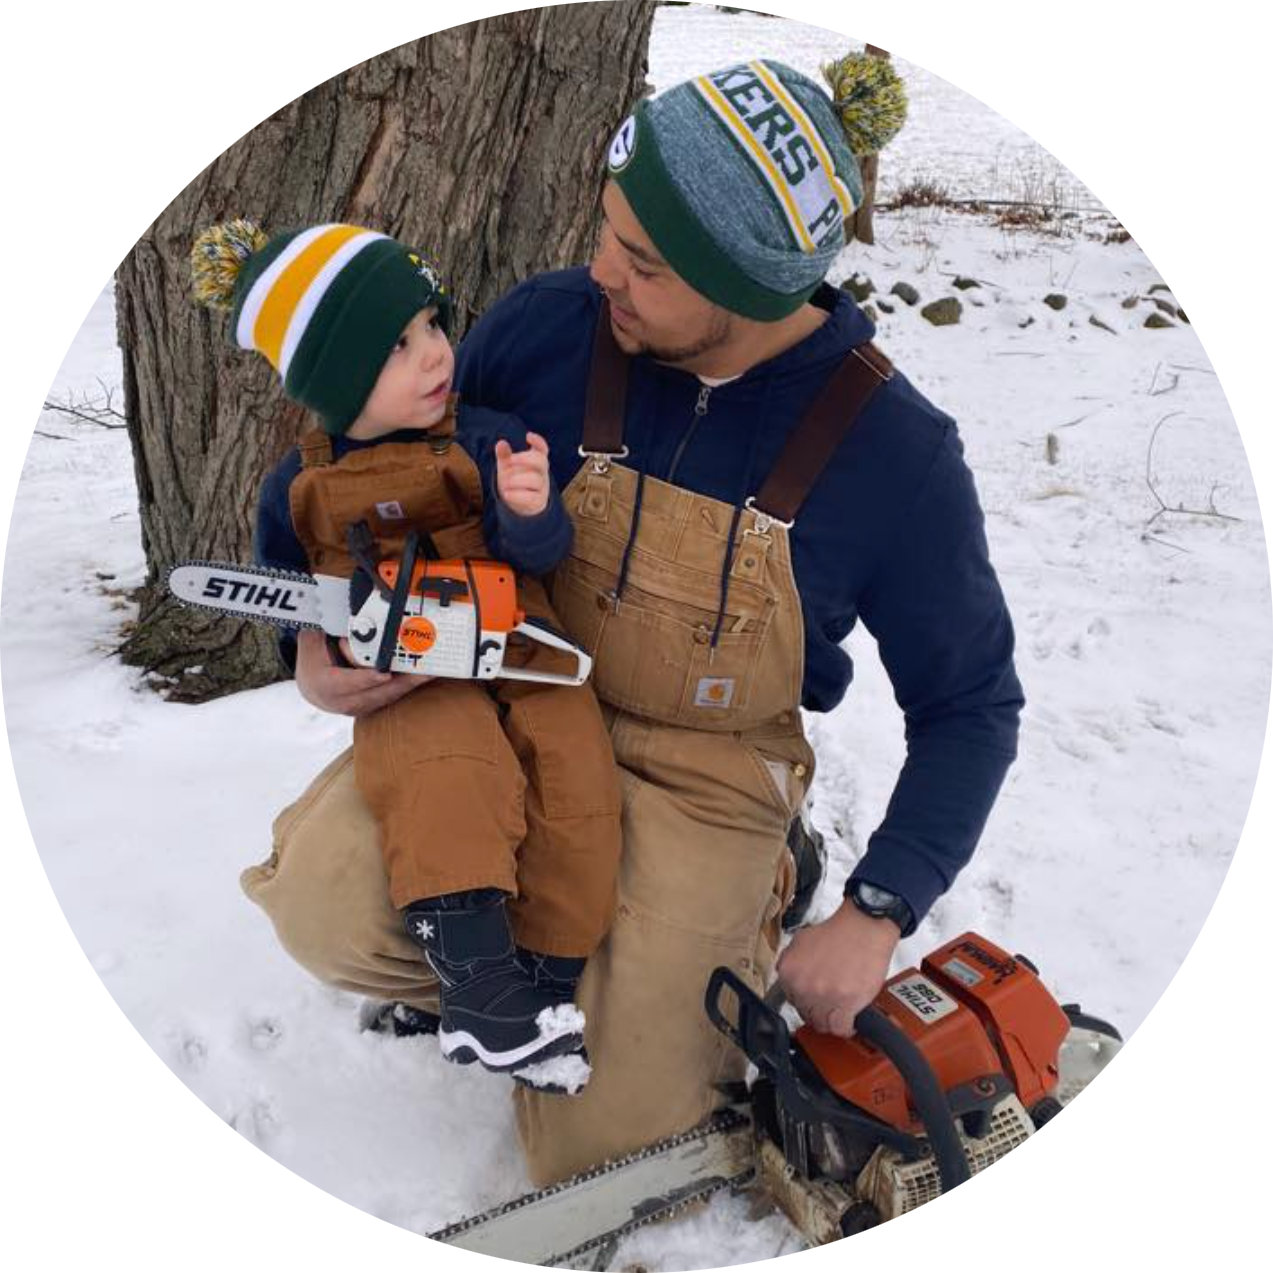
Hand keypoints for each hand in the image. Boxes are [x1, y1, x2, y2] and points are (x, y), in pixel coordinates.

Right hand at [294, 628, 431, 717]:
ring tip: (428, 673)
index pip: (344, 683)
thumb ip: (321, 630)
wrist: (311, 686)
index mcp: (323, 685)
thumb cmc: (313, 659)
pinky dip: (406, 687)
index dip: (364, 679)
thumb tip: (332, 610)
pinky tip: (423, 677)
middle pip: (374, 694)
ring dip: (408, 686)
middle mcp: (341, 701)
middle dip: (399, 683)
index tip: (383, 674)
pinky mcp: (371, 706)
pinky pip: (391, 697)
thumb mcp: (310, 642)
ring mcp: (358, 707)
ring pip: (385, 698)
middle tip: (420, 673)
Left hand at [495, 431, 550, 516]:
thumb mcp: (507, 466)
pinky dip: (518, 495)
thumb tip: (501, 443)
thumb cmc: (515, 480)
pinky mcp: (538, 501)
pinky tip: (507, 494)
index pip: (542, 449)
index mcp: (536, 461)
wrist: (519, 504)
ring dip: (519, 479)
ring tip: (506, 482)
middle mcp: (542, 473)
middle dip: (526, 458)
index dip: (538, 441)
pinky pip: (531, 497)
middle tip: (511, 459)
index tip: (528, 436)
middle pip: (542, 461)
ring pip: (536, 480)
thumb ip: (504, 455)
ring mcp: (542, 487)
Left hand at [775, 900, 900, 1036]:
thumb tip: (791, 978)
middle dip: (816, 1011)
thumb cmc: (838, 931)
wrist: (862, 927)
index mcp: (788, 971)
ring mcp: (823, 997)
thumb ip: (791, 961)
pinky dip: (845, 1029)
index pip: (791, 1000)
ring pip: (822, 1024)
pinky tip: (849, 1023)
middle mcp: (803, 986)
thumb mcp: (801, 940)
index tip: (812, 1001)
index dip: (804, 1000)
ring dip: (830, 1022)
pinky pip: (840, 1028)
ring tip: (837, 1017)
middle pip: (805, 1014)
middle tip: (826, 1008)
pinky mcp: (845, 1004)